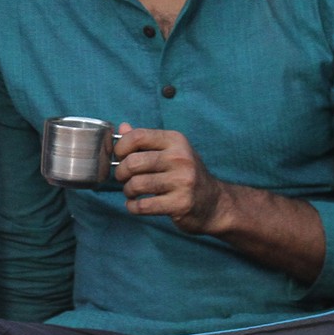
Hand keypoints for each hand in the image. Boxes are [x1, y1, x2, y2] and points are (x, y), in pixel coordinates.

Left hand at [115, 126, 230, 234]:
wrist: (214, 203)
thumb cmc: (186, 174)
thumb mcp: (171, 151)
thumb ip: (146, 140)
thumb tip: (122, 127)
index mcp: (176, 141)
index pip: (138, 136)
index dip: (121, 147)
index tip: (119, 157)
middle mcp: (180, 158)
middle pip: (133, 162)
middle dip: (121, 172)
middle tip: (124, 178)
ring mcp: (182, 181)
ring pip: (137, 184)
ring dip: (127, 190)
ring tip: (131, 191)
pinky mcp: (181, 204)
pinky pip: (144, 206)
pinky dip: (133, 207)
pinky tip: (135, 205)